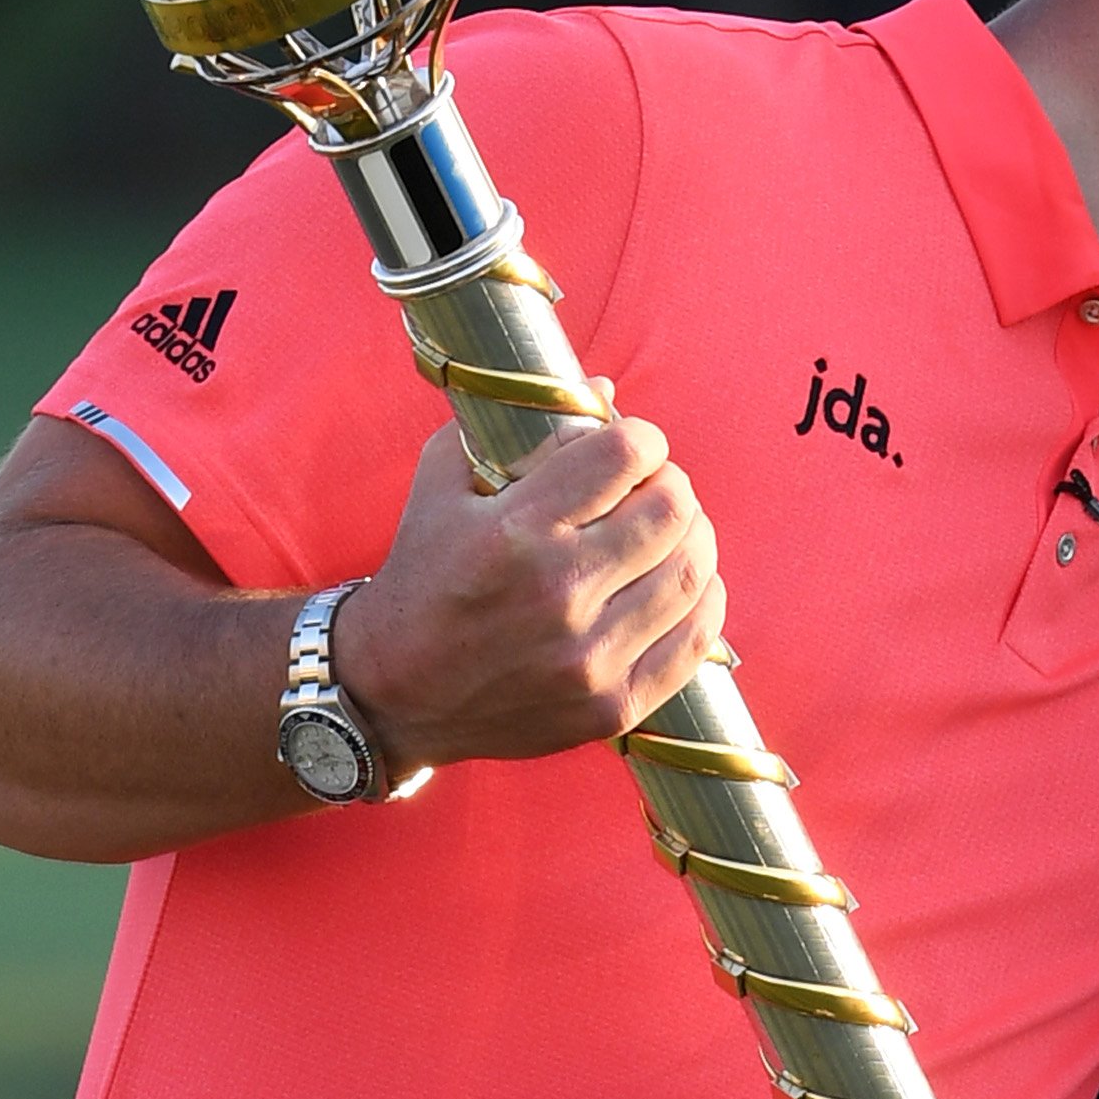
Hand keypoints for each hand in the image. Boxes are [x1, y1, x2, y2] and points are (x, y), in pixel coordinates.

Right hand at [331, 395, 724, 774]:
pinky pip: (694, 641)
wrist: (396, 693)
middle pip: (671, 511)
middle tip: (656, 488)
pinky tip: (685, 584)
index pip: (623, 456)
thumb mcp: (444, 484)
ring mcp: (589, 657)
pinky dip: (702, 600)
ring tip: (674, 532)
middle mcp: (558, 593)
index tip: (635, 446)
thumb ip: (518, 428)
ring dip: (694, 539)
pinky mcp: (611, 706)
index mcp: (515, 531)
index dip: (643, 439)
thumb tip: (604, 392)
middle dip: (672, 485)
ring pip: (691, 573)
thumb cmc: (424, 576)